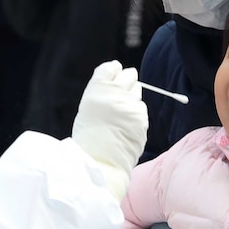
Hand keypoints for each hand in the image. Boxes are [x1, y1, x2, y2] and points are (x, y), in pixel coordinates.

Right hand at [72, 60, 147, 199]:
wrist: (99, 161)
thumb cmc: (89, 136)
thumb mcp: (87, 107)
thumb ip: (102, 91)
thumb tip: (117, 79)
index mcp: (97, 89)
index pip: (112, 67)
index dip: (113, 71)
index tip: (113, 77)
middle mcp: (115, 94)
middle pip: (129, 74)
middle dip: (126, 80)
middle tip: (121, 92)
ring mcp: (130, 105)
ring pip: (137, 90)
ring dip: (131, 96)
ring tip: (120, 112)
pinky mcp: (141, 117)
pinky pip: (141, 107)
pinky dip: (136, 113)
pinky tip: (126, 124)